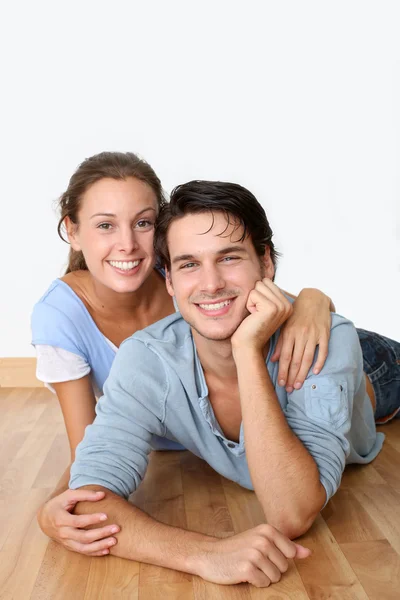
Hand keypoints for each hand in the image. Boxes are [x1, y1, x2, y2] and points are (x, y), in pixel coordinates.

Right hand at [38, 489, 119, 555]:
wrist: (45, 518)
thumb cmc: (59, 504)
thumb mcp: (68, 495)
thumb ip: (85, 494)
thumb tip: (102, 494)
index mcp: (61, 519)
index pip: (78, 521)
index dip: (92, 519)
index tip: (106, 515)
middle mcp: (63, 533)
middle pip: (83, 537)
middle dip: (101, 533)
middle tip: (116, 528)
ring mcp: (67, 542)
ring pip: (84, 548)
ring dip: (100, 546)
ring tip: (114, 541)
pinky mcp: (70, 547)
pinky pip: (83, 552)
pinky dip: (95, 553)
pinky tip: (107, 550)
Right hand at [195, 524, 310, 586]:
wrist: (210, 554)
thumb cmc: (238, 548)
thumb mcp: (262, 540)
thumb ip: (287, 546)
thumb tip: (308, 553)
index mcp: (267, 530)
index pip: (291, 553)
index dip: (279, 558)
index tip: (264, 553)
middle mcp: (262, 540)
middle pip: (284, 567)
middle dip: (271, 568)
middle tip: (254, 561)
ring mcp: (254, 554)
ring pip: (275, 577)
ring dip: (263, 576)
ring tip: (249, 566)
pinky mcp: (246, 569)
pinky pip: (264, 583)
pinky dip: (256, 582)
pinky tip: (244, 573)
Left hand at [232, 279, 292, 351]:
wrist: (248, 345)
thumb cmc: (251, 326)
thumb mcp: (262, 307)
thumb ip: (267, 293)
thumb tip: (263, 276)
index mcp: (287, 304)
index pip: (268, 282)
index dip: (258, 295)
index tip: (260, 311)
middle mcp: (287, 305)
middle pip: (264, 282)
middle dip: (255, 295)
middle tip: (257, 313)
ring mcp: (280, 306)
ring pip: (258, 286)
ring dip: (251, 300)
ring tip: (255, 315)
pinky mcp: (271, 308)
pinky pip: (253, 294)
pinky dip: (249, 304)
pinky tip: (253, 317)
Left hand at [270, 288, 330, 391]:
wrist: (313, 298)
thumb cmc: (296, 314)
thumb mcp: (285, 325)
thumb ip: (280, 342)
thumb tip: (274, 360)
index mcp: (289, 332)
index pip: (285, 356)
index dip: (283, 371)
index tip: (280, 384)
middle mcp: (300, 334)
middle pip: (295, 360)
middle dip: (292, 376)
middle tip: (289, 389)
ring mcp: (313, 334)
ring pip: (308, 358)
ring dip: (303, 373)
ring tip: (299, 385)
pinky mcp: (325, 333)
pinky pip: (323, 351)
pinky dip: (320, 362)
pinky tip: (316, 372)